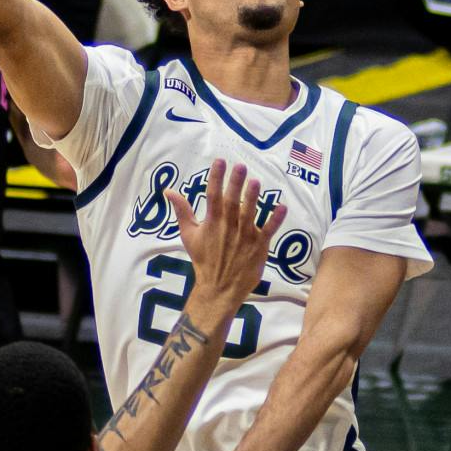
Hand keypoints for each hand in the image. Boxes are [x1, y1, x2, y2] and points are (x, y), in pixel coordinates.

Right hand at [165, 159, 283, 331]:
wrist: (218, 288)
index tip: (220, 161)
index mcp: (211, 222)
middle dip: (235, 184)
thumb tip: (168, 191)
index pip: (212, 196)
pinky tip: (282, 207)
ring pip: (249, 214)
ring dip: (252, 199)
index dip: (216, 178)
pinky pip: (268, 232)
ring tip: (256, 182)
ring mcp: (244, 237)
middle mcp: (227, 227)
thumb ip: (182, 211)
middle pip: (231, 202)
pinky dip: (275, 220)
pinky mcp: (258, 247)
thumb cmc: (203, 259)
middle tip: (240, 166)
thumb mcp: (188, 234)